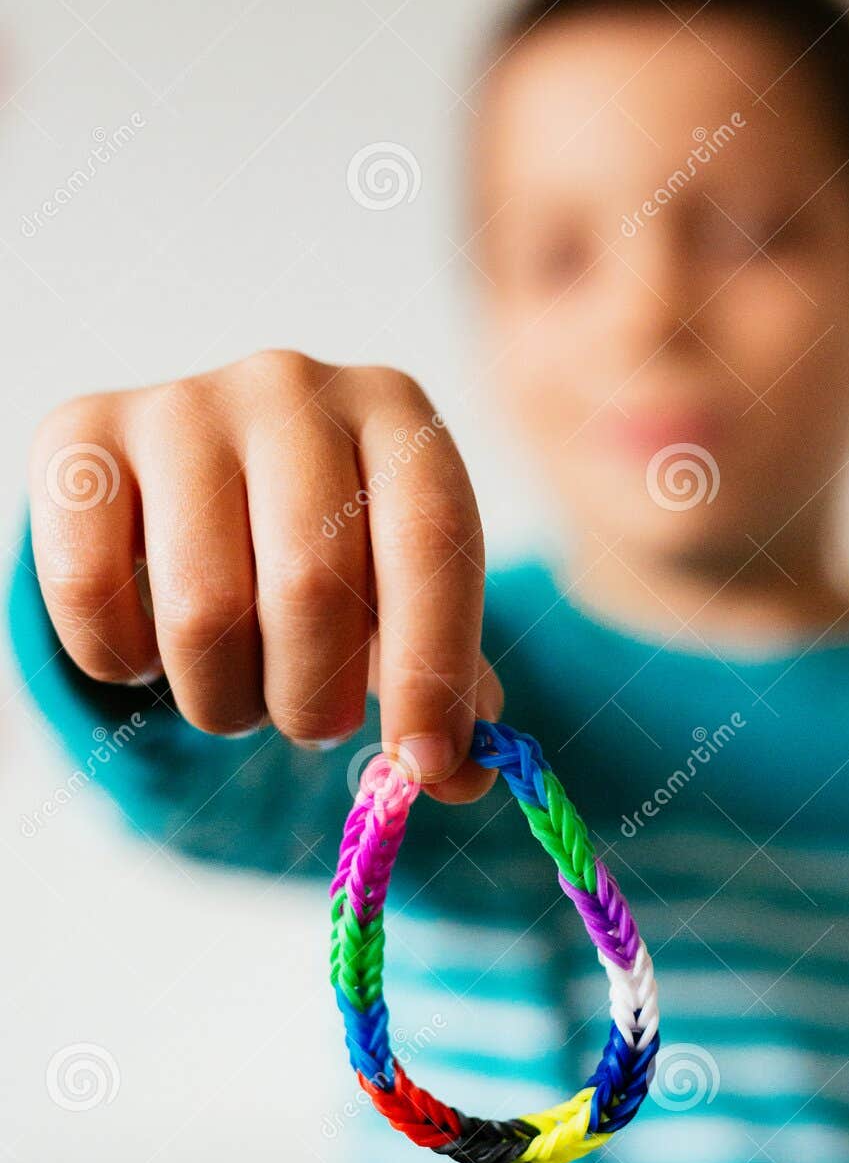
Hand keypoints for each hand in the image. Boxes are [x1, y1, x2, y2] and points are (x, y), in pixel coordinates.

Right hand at [30, 351, 501, 800]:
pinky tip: (150, 650)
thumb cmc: (327, 548)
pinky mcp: (79, 439)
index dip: (432, 666)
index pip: (432, 538)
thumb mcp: (399, 597)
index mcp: (396, 413)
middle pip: (312, 584)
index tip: (424, 764)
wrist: (197, 482)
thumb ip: (440, 683)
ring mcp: (179, 404)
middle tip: (313, 723)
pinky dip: (123, 663)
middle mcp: (291, 386)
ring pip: (201, 610)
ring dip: (223, 698)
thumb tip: (455, 776)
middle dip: (315, 699)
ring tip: (237, 688)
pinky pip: (90, 594)